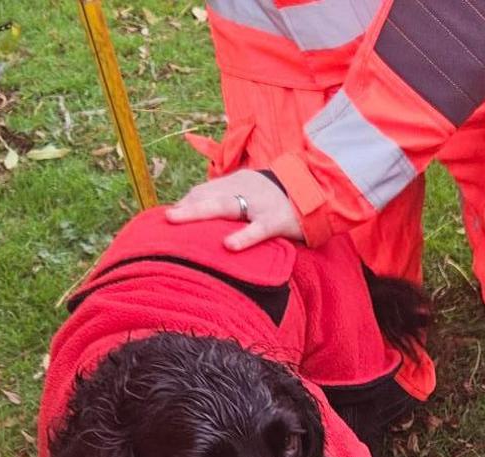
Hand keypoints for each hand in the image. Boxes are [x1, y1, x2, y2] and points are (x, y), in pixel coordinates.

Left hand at [165, 170, 302, 249]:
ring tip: (176, 220)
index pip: (204, 191)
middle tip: (166, 219)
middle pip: (209, 195)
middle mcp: (244, 190)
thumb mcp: (253, 193)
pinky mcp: (277, 221)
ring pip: (225, 206)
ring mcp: (260, 204)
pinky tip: (228, 246)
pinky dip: (244, 237)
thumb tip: (199, 213)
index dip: (187, 204)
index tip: (171, 219)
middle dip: (186, 207)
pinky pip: (258, 229)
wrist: (318, 193)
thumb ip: (230, 200)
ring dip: (198, 212)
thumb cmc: (279, 200)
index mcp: (237, 183)